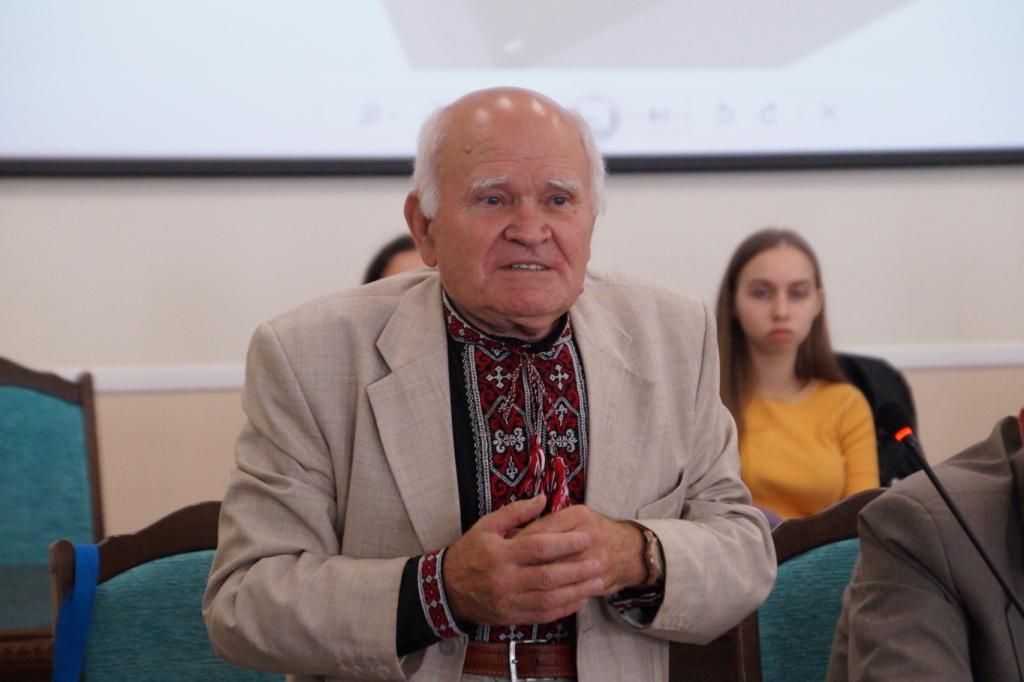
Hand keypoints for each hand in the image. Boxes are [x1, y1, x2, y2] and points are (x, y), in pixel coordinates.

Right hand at [443, 494, 604, 625]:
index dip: (566, 543)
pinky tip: (579, 600)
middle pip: (549, 576)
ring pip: (549, 599)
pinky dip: (564, 609)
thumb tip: (543, 498)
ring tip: (596, 582)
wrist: (447, 589)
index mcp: (500, 553)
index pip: (539, 547)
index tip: (586, 537)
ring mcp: (509, 601)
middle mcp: (505, 579)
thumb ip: (516, 512)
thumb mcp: (486, 526)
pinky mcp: (511, 616)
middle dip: (577, 570)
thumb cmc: (470, 552)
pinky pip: (543, 615)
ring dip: (577, 591)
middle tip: (599, 562)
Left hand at [516, 505, 647, 594]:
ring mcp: (595, 559)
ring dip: (536, 583)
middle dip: (523, 565)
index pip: (540, 530)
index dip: (518, 543)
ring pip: (558, 575)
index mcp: (577, 516)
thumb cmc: (593, 530)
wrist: (631, 549)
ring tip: (517, 588)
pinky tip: (539, 598)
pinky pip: (571, 591)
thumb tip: (511, 532)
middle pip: (547, 553)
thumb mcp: (572, 517)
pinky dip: (555, 596)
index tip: (502, 553)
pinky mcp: (600, 580)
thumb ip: (547, 523)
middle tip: (505, 573)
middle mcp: (587, 535)